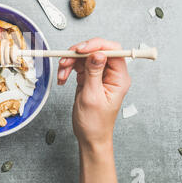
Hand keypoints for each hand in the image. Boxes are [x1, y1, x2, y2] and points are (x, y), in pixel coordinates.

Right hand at [57, 38, 130, 182]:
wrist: (89, 136)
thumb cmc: (95, 123)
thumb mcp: (92, 96)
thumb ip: (94, 72)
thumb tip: (98, 53)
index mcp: (119, 78)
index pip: (112, 51)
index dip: (96, 45)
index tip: (80, 49)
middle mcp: (111, 74)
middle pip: (96, 51)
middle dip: (78, 54)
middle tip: (66, 60)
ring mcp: (100, 75)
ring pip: (84, 57)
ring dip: (70, 63)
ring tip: (62, 74)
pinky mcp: (90, 78)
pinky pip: (78, 66)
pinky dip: (68, 70)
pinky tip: (63, 78)